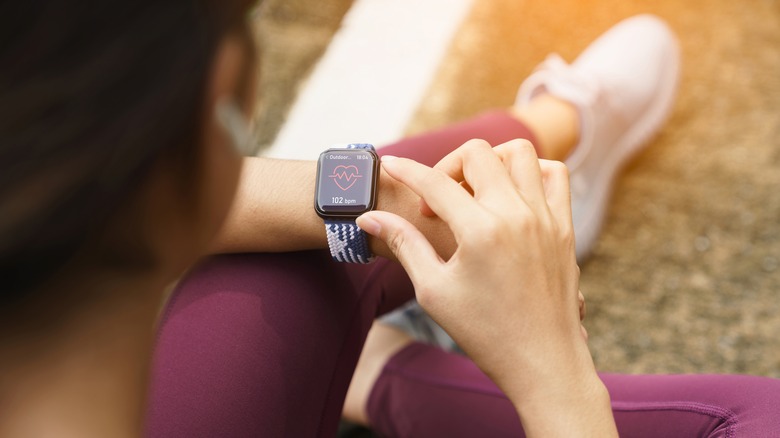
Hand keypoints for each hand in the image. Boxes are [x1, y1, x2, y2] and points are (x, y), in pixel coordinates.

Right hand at [356, 139, 615, 436]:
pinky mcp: (564, 226)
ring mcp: (546, 217)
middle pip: (476, 153)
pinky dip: (531, 171)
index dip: (405, 170)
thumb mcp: (434, 290)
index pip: (435, 182)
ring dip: (490, 161)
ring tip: (473, 192)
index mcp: (481, 231)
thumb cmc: (484, 333)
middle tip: (436, 203)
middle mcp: (517, 214)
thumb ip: (404, 244)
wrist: (543, 363)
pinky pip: (555, 174)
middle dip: (446, 166)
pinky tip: (511, 196)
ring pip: (520, 152)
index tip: (389, 165)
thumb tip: (369, 217)